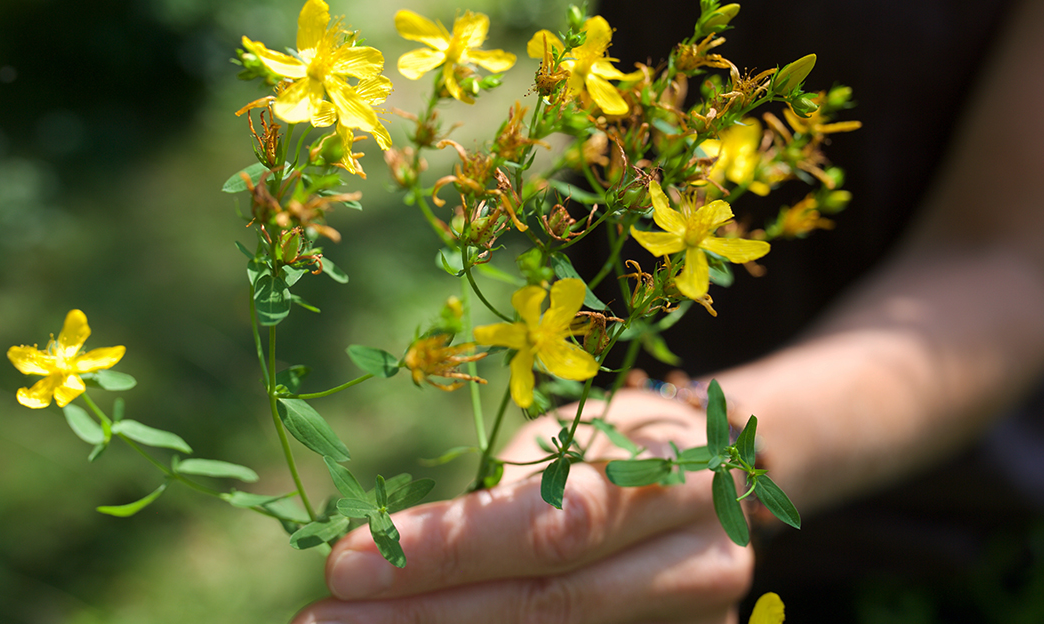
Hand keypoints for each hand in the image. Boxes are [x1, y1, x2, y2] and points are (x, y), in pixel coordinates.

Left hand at [293, 389, 753, 623]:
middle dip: (427, 618)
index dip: (446, 549)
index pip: (548, 523)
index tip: (345, 563)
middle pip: (552, 605)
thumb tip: (384, 556)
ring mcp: (703, 621)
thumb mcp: (568, 438)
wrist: (717, 484)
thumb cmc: (618, 444)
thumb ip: (501, 497)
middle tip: (325, 623)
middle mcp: (700, 556)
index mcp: (673, 471)